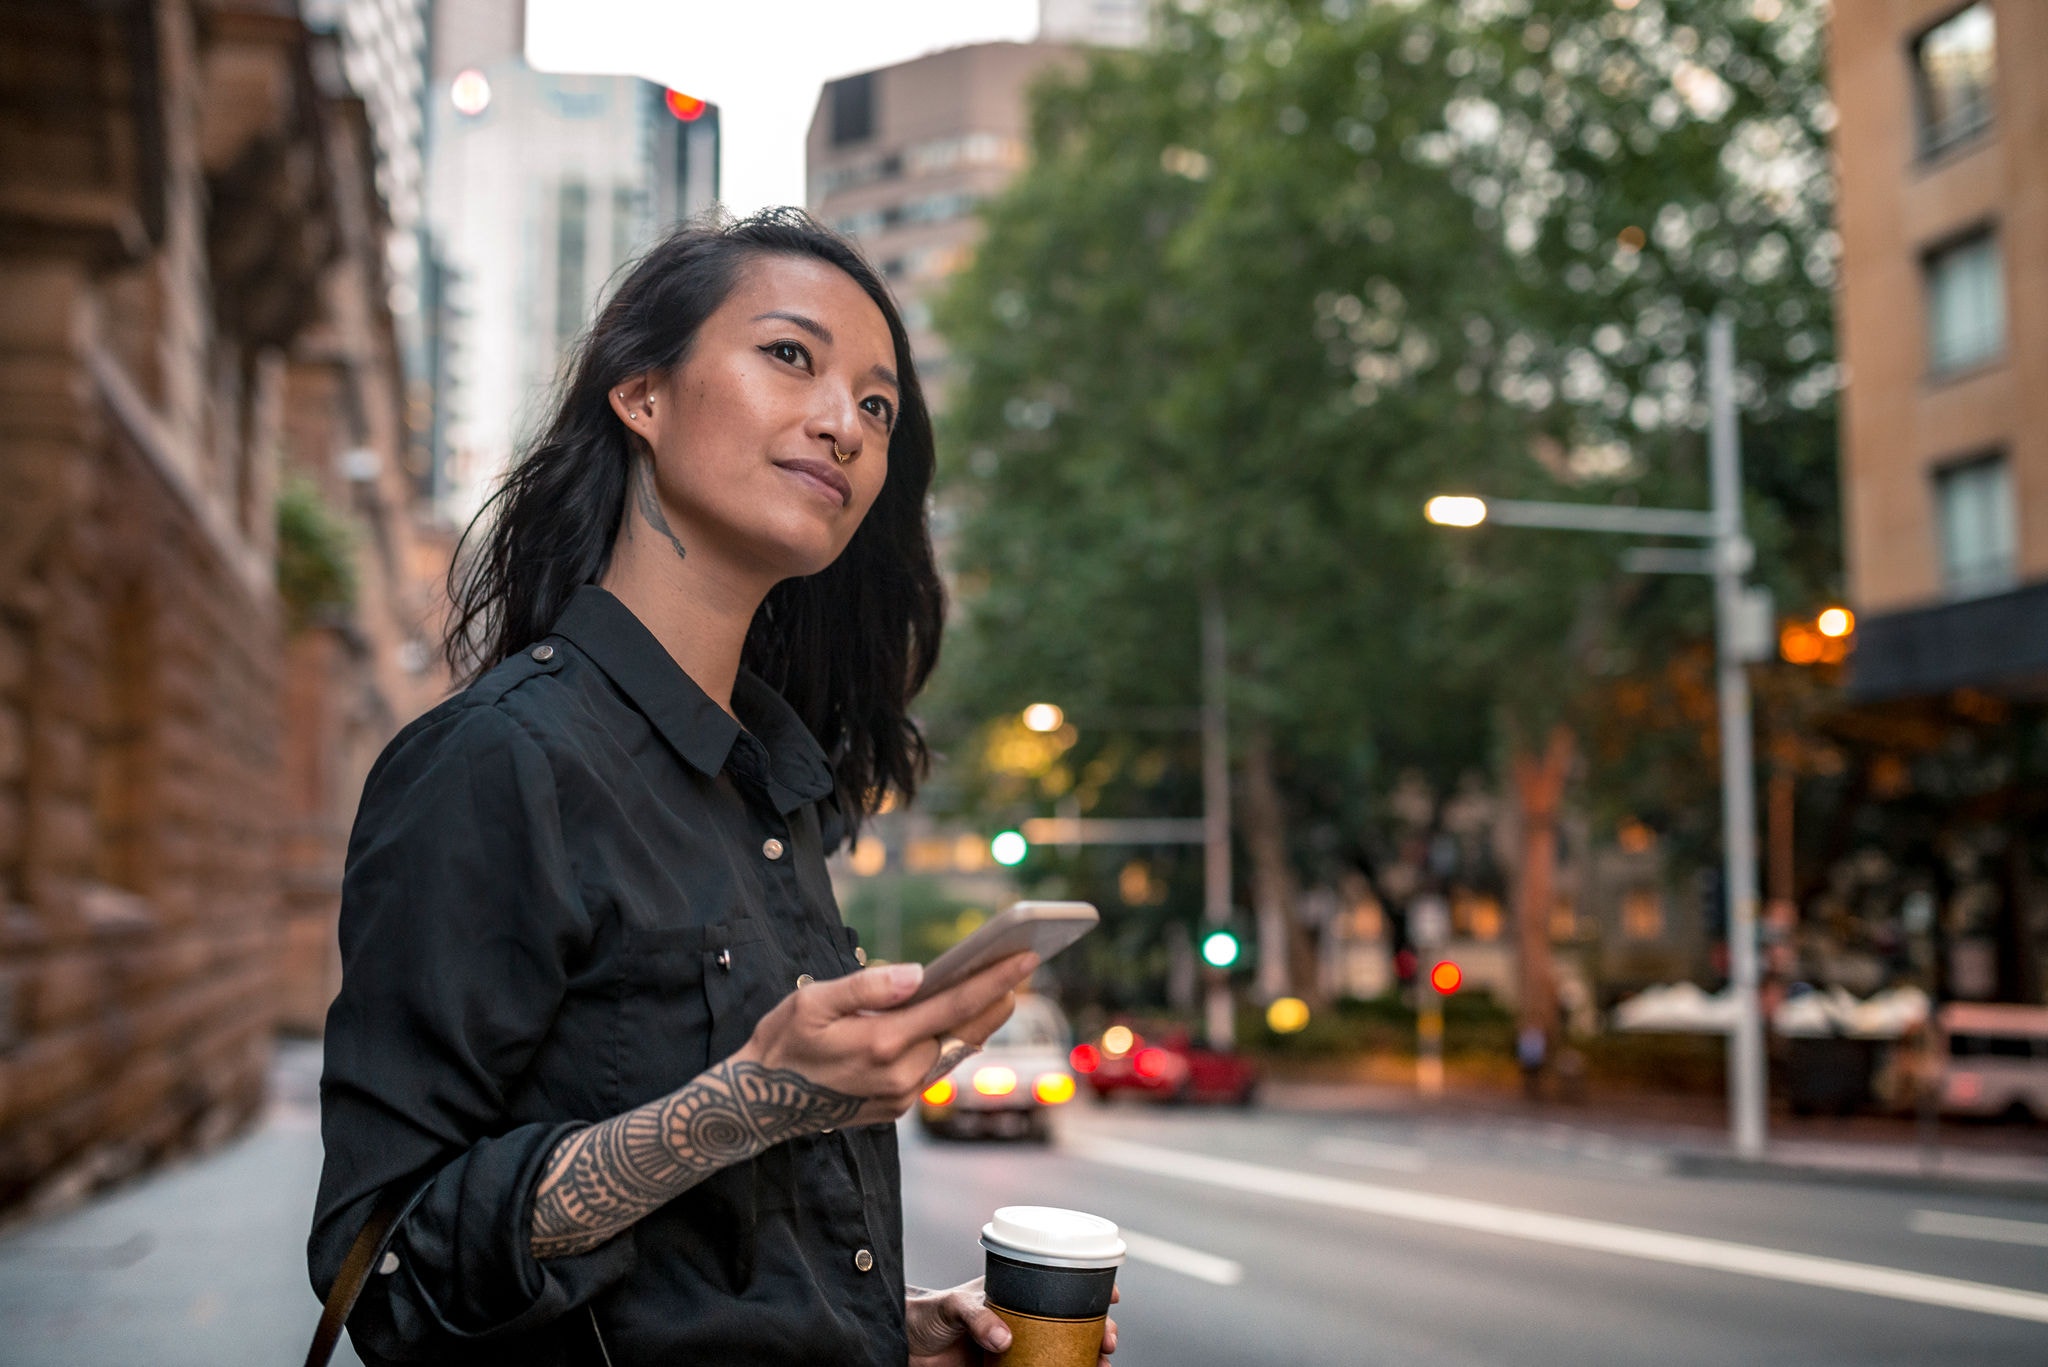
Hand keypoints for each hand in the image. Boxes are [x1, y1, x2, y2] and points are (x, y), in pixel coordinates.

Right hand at [735, 951, 1037, 1129]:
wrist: (757, 1104)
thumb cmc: (783, 1043)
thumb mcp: (813, 1002)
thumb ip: (867, 987)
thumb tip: (917, 972)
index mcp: (882, 1044)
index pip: (953, 1005)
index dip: (994, 980)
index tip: (1026, 958)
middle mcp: (899, 1076)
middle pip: (964, 1031)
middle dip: (996, 999)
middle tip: (1024, 967)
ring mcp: (899, 1097)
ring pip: (953, 1053)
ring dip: (977, 1023)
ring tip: (999, 990)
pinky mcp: (894, 1109)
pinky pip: (934, 1071)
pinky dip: (950, 1044)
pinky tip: (960, 1023)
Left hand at [907, 1278, 1119, 1366]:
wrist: (904, 1346)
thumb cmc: (927, 1314)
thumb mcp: (952, 1306)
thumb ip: (977, 1317)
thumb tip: (1005, 1339)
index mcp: (1014, 1292)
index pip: (1059, 1283)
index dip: (1090, 1287)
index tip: (1111, 1296)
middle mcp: (1023, 1318)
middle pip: (1072, 1322)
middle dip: (1098, 1329)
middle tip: (1108, 1341)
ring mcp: (1019, 1346)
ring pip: (1064, 1351)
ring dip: (1087, 1358)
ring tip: (1101, 1366)